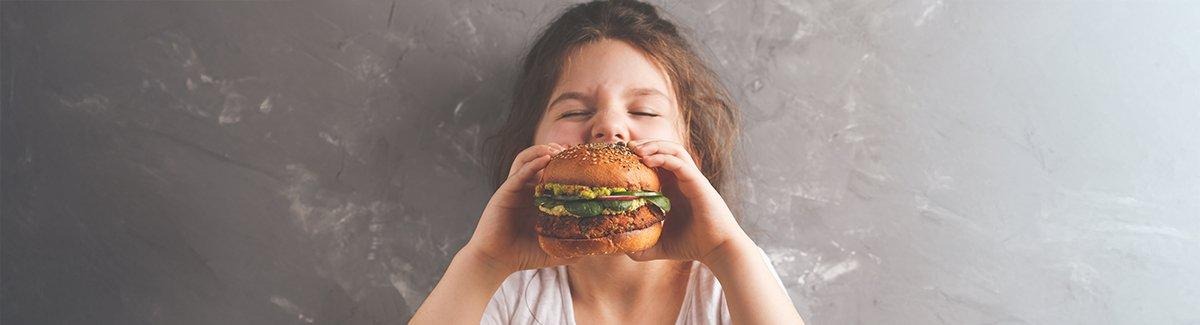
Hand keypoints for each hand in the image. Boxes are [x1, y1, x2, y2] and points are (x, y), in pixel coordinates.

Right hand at [460, 143, 578, 273]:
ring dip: (542, 150)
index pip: (554, 174)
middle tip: (573, 150)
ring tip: (557, 149)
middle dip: (557, 152)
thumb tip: (599, 248)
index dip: (567, 165)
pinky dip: (532, 163)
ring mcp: (516, 189)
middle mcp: (527, 190)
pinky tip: (545, 157)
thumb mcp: (554, 249)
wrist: (496, 261)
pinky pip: (519, 173)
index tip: (585, 160)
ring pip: (527, 159)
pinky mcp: (505, 192)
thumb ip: (573, 246)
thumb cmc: (524, 255)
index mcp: (539, 199)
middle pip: (541, 161)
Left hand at [624, 139, 752, 264]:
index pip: (657, 163)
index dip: (640, 157)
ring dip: (654, 145)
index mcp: (674, 188)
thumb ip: (642, 245)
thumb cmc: (692, 245)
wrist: (717, 249)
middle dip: (645, 145)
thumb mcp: (659, 245)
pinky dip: (663, 157)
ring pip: (674, 150)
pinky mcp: (698, 182)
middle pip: (664, 150)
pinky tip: (647, 160)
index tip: (622, 158)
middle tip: (626, 147)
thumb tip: (621, 248)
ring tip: (636, 149)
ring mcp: (691, 179)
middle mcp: (682, 180)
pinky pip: (680, 163)